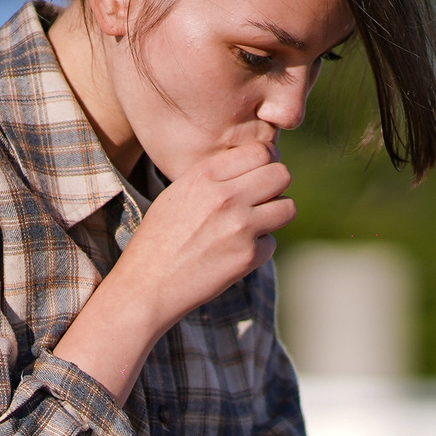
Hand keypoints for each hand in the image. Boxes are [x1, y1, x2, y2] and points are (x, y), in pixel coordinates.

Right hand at [55, 141, 294, 398]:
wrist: (148, 284)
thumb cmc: (161, 237)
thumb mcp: (178, 193)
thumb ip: (215, 177)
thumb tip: (256, 166)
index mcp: (205, 175)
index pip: (260, 151)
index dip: (265, 163)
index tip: (259, 176)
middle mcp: (226, 197)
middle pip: (281, 175)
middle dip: (276, 187)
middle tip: (262, 200)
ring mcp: (240, 227)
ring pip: (287, 208)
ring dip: (275, 216)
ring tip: (253, 226)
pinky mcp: (248, 256)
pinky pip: (272, 243)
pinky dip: (259, 250)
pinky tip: (234, 254)